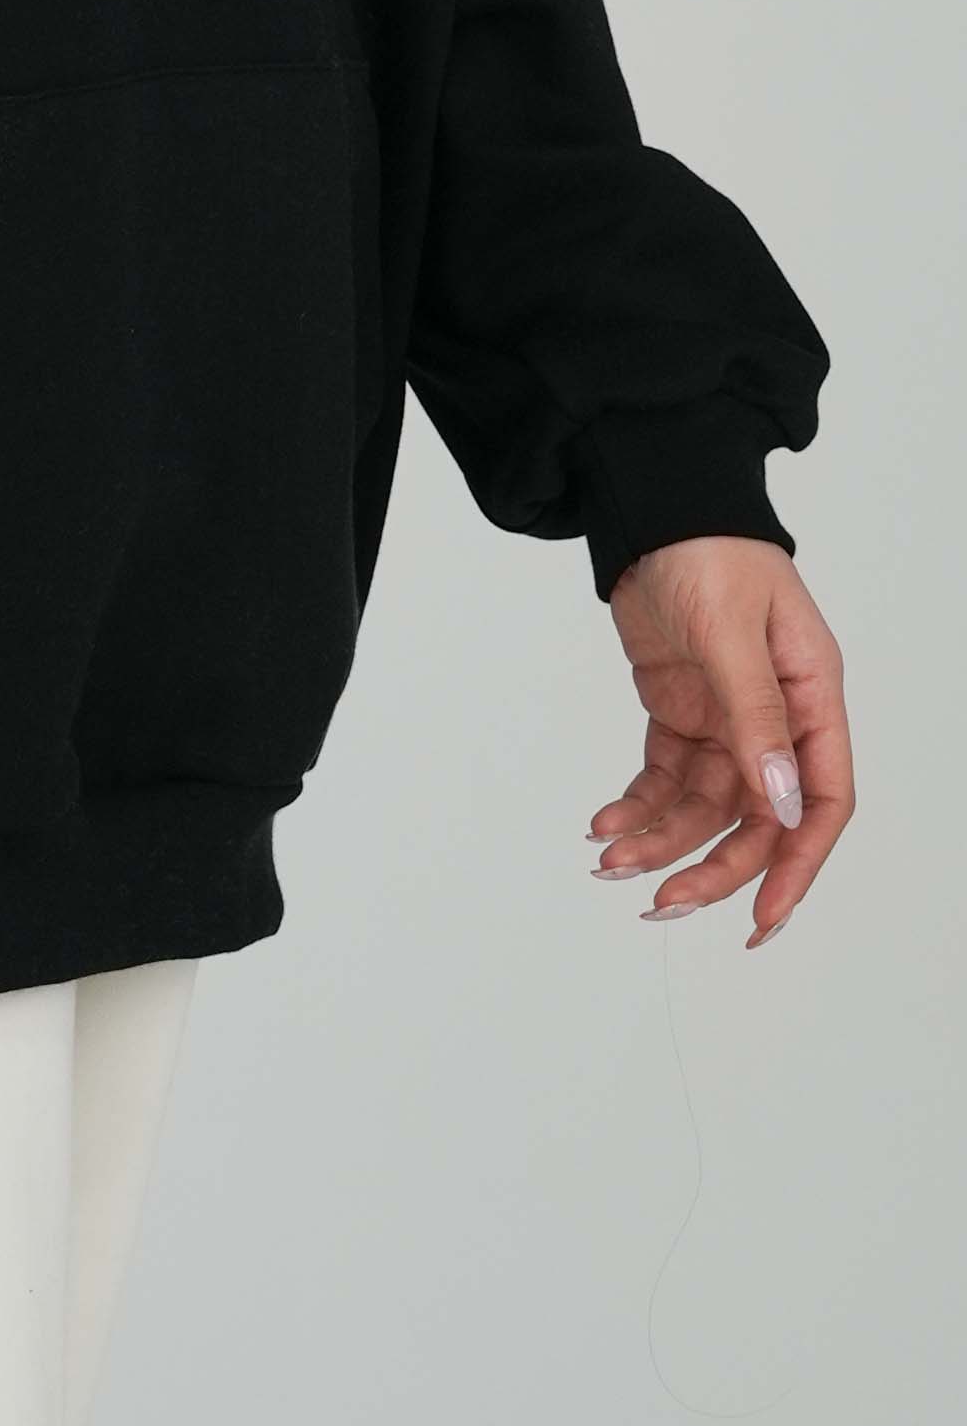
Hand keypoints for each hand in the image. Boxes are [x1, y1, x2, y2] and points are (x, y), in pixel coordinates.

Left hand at [587, 536, 852, 946]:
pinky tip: (604, 822)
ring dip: (661, 839)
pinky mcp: (680, 711)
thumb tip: (778, 801)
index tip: (762, 918)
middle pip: (757, 818)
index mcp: (811, 697)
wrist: (653, 507)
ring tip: (610, 860)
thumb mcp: (734, 631)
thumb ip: (755, 716)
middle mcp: (775, 716)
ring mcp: (726, 716)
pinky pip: (664, 777)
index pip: (821, 800)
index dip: (796, 864)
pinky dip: (636, 804)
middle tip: (662, 901)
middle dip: (714, 865)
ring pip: (703, 806)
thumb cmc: (708, 550)